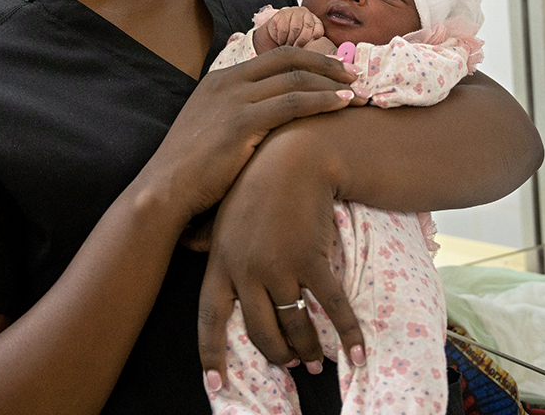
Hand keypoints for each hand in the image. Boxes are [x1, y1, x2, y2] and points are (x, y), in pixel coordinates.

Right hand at [143, 47, 357, 223]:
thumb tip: (271, 121)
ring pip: (295, 78)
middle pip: (289, 59)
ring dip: (331, 83)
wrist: (164, 191)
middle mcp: (228, 82)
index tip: (334, 69)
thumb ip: (240, 116)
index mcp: (221, 80)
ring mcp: (235, 99)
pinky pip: (292, 103)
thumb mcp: (213, 130)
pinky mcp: (242, 121)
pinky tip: (342, 104)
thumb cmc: (192, 172)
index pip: (275, 56)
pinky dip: (322, 100)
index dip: (310, 59)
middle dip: (326, 64)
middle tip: (354, 75)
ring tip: (357, 91)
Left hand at [197, 129, 363, 387]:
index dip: (212, 356)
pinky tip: (356, 354)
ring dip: (308, 349)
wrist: (294, 157)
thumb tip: (189, 248)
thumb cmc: (257, 182)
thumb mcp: (225, 213)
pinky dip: (347, 334)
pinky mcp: (310, 259)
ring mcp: (279, 266)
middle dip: (277, 355)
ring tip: (315, 361)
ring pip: (295, 325)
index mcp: (220, 263)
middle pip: (260, 333)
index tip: (216, 388)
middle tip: (290, 366)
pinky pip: (331, 307)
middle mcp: (246, 271)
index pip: (209, 320)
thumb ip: (209, 239)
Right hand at [257, 6, 324, 51]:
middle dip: (303, 40)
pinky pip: (284, 29)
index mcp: (313, 19)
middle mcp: (305, 12)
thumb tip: (319, 54)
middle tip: (298, 48)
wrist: (275, 31)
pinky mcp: (281, 14)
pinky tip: (281, 41)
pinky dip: (282, 38)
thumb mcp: (305, 39)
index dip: (317, 34)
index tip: (313, 42)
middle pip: (308, 26)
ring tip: (288, 46)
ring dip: (291, 40)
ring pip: (295, 28)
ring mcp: (293, 11)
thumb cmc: (293, 37)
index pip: (318, 25)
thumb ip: (313, 42)